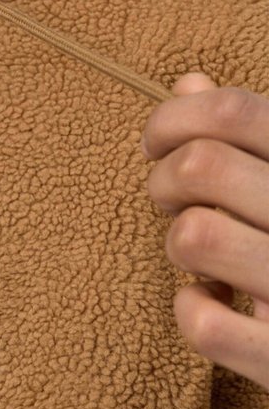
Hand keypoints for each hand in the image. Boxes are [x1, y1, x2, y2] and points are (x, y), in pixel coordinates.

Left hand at [142, 73, 268, 391]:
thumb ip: (251, 133)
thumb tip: (189, 84)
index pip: (234, 111)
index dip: (173, 119)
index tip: (157, 143)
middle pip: (201, 166)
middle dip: (163, 181)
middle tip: (172, 202)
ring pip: (195, 236)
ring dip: (179, 245)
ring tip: (203, 257)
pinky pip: (204, 324)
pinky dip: (191, 311)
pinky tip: (214, 306)